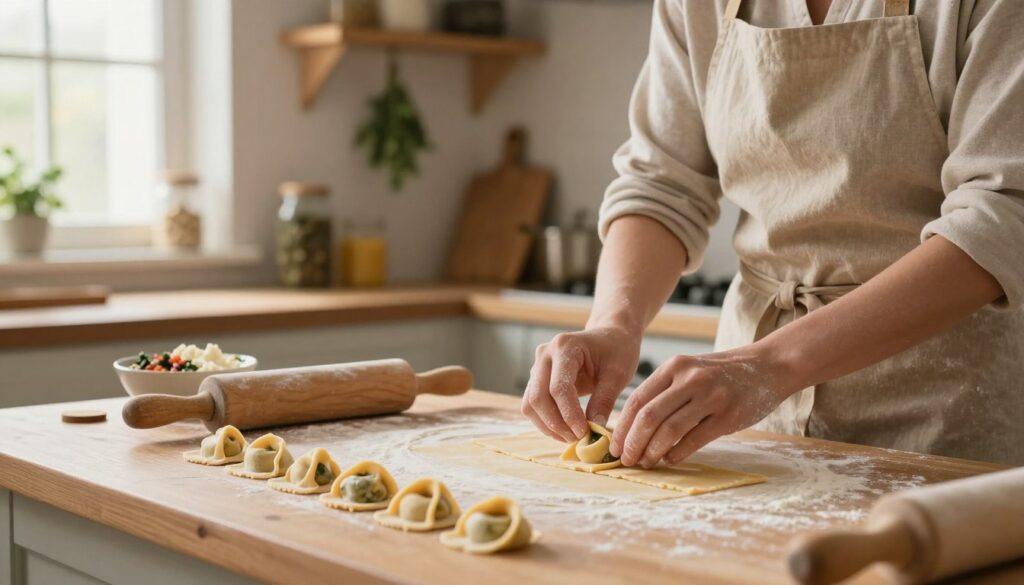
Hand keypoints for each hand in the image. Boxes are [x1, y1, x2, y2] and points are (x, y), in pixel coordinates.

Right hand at [522, 326, 641, 441]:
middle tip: (577, 438)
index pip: (559, 387)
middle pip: (538, 397)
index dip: (569, 414)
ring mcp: (537, 366)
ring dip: (548, 426)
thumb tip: (594, 430)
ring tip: (572, 437)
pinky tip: (565, 430)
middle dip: (556, 423)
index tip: (584, 433)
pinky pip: (533, 404)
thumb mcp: (618, 374)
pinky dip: (546, 421)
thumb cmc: (617, 351)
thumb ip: (604, 400)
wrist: (610, 336)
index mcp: (565, 346)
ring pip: (530, 404)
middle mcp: (544, 354)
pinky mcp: (537, 378)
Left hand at [609, 347, 795, 467]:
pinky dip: (676, 454)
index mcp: (675, 367)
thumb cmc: (721, 374)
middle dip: (632, 443)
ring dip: (652, 452)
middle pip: (649, 416)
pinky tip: (668, 460)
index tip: (613, 446)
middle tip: (626, 460)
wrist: (768, 366)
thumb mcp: (689, 371)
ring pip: (669, 430)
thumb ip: (664, 391)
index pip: (638, 400)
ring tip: (646, 463)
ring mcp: (710, 396)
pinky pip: (694, 440)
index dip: (622, 426)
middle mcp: (690, 379)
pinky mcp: (728, 415)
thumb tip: (632, 427)